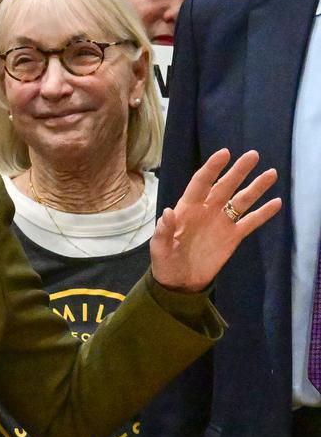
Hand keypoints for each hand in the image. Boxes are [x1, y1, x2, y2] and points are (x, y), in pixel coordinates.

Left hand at [150, 149, 281, 291]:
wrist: (180, 283)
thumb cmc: (165, 262)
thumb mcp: (159, 249)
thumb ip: (163, 231)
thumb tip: (168, 211)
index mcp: (187, 209)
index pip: (201, 183)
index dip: (212, 168)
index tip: (224, 153)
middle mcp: (207, 210)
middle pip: (225, 186)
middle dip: (238, 171)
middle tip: (253, 155)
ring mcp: (222, 222)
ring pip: (241, 200)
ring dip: (256, 187)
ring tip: (271, 173)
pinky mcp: (233, 237)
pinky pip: (250, 222)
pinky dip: (263, 213)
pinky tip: (277, 202)